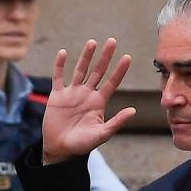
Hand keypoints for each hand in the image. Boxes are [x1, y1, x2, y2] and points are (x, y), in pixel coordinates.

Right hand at [42, 38, 135, 163]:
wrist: (62, 150)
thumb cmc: (83, 145)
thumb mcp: (103, 134)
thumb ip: (117, 122)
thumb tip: (134, 110)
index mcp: (99, 102)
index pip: (112, 82)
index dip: (119, 70)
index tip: (127, 57)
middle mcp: (87, 94)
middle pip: (97, 71)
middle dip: (105, 57)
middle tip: (112, 41)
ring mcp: (72, 93)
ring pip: (79, 70)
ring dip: (85, 56)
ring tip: (93, 42)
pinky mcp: (56, 96)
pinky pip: (58, 77)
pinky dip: (59, 65)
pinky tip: (63, 53)